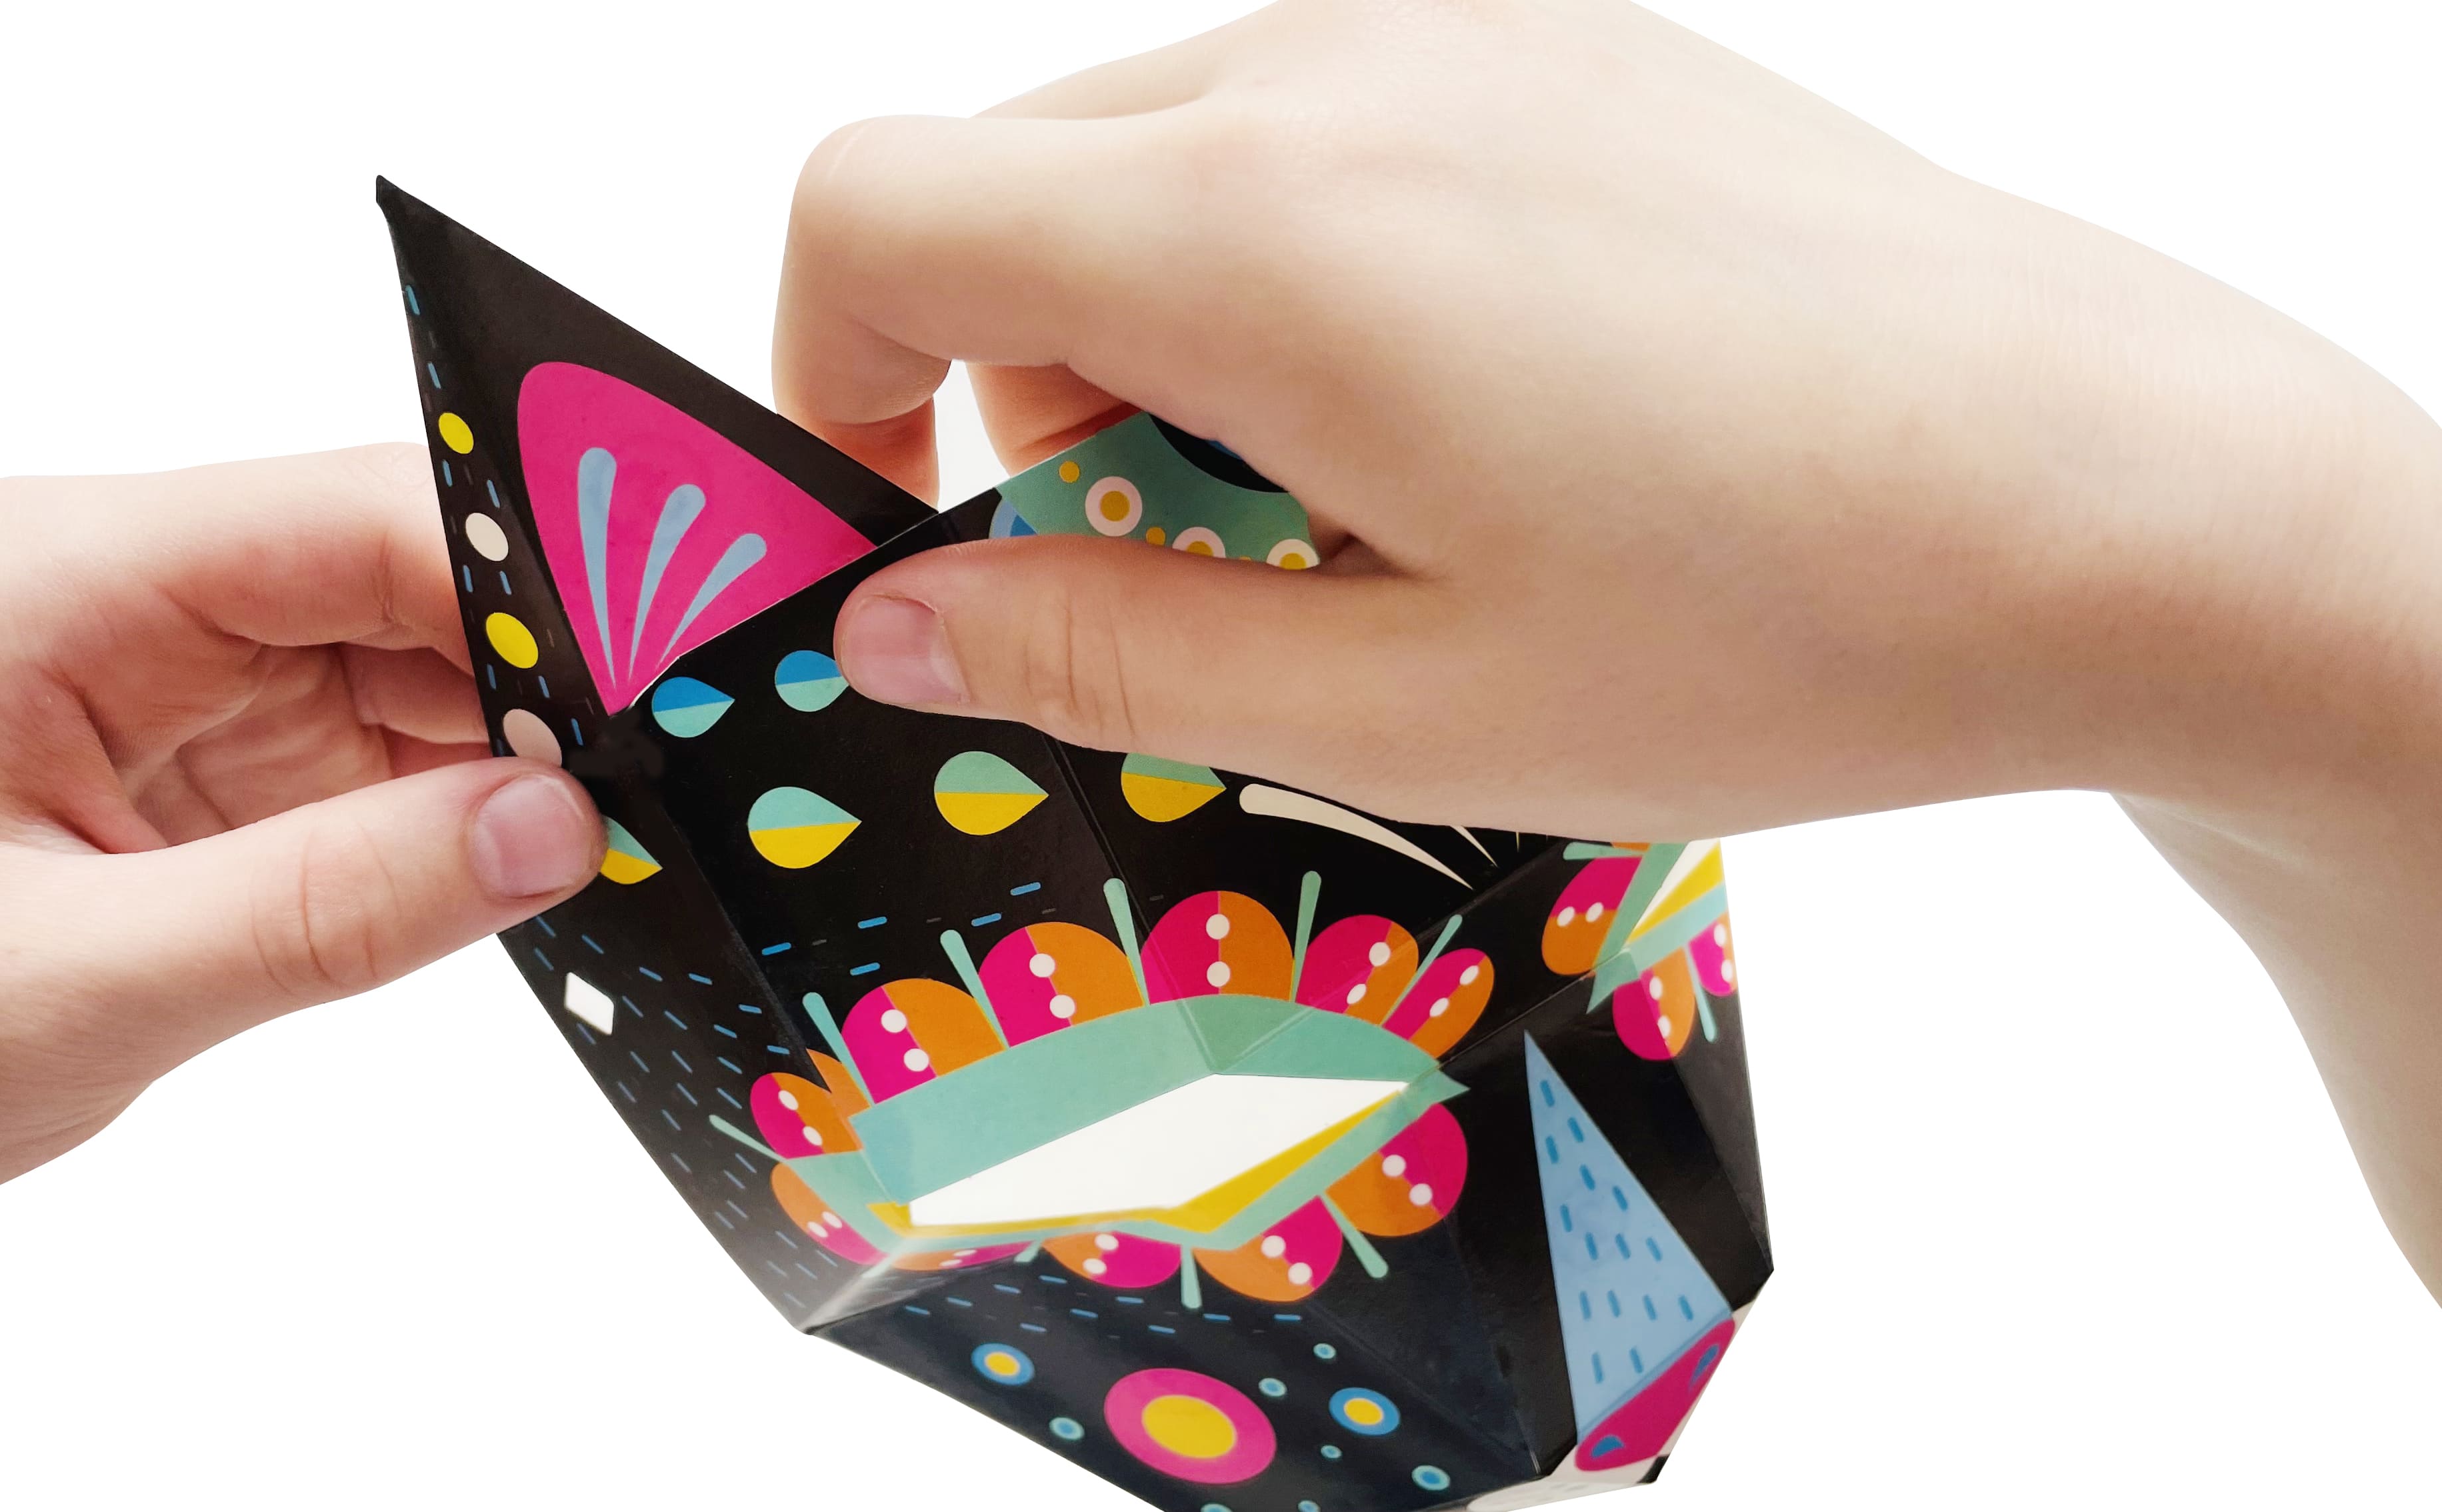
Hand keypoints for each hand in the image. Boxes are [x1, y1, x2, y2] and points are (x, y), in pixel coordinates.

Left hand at [0, 446, 603, 1342]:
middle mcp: (130, 586)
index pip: (354, 524)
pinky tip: (556, 847)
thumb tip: (562, 828)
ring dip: (534, 736)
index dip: (538, 587)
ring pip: (427, 651)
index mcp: (58, 580)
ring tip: (655, 815)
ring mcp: (184, 660)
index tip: (683, 671)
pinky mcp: (223, 739)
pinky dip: (481, 795)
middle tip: (705, 761)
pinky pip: (397, 734)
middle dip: (561, 664)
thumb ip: (329, 906)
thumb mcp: (77, 992)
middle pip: (412, 569)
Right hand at [777, 2, 2441, 1289]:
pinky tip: (1453, 410)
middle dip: (1004, 379)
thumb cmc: (1790, 618)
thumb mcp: (1395, 700)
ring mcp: (1466, 35)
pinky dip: (1293, 262)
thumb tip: (895, 617)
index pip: (871, 208)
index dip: (821, 376)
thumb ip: (1096, 649)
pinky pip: (1324, 123)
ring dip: (1156, 325)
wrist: (2127, 498)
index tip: (895, 525)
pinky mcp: (1571, 51)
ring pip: (1163, 149)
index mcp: (1253, 229)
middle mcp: (1336, 71)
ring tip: (1331, 504)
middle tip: (1153, 564)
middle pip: (1009, 176)